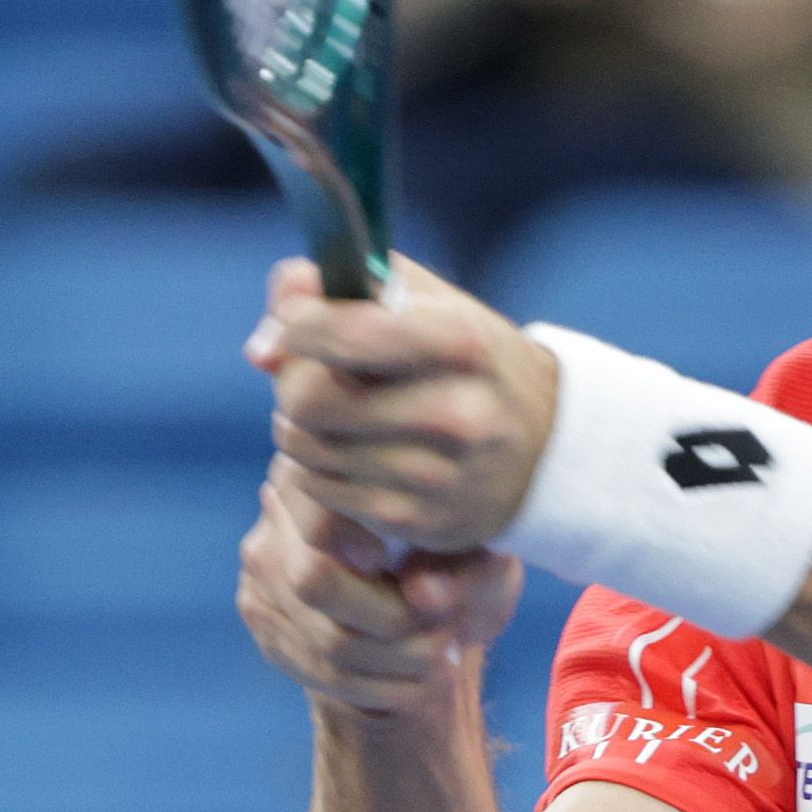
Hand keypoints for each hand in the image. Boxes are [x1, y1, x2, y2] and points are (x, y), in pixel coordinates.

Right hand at [238, 460, 524, 718]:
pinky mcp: (264, 618)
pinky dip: (380, 689)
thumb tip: (424, 596)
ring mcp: (262, 567)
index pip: (325, 518)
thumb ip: (462, 570)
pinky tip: (417, 682)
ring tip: (443, 655)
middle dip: (395, 622)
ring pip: (327, 639)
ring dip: (398, 662)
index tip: (426, 588)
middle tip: (447, 631)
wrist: (434, 591)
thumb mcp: (483, 556)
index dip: (370, 554)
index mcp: (330, 465)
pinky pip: (321, 672)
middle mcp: (278, 508)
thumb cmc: (464, 557)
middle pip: (316, 581)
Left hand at [247, 254, 559, 553]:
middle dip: (291, 384)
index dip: (297, 325)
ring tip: (333, 416)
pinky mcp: (420, 522)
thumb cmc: (466, 359)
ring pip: (307, 452)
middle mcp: (454, 412)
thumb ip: (339, 288)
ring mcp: (438, 475)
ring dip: (301, 430)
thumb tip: (261, 350)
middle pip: (307, 400)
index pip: (340, 333)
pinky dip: (321, 471)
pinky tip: (352, 454)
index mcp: (459, 342)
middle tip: (308, 377)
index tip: (297, 324)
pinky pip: (324, 494)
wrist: (550, 446)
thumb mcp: (424, 301)